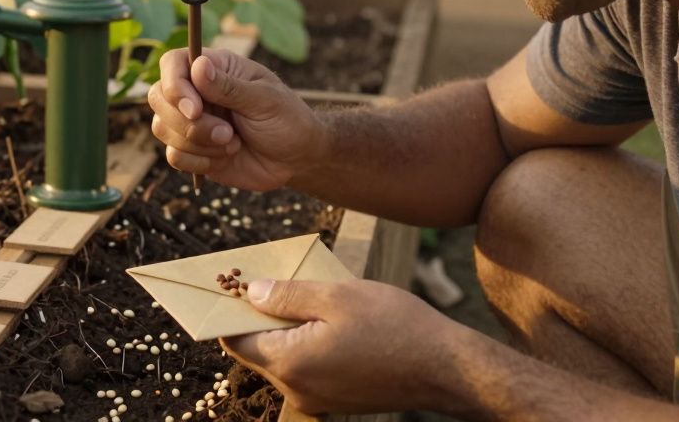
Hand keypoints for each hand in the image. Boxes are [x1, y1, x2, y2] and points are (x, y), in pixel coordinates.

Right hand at [148, 48, 322, 190]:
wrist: (296, 159)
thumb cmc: (287, 120)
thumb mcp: (265, 100)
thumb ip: (230, 86)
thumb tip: (198, 66)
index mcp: (214, 68)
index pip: (173, 63)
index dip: (175, 85)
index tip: (195, 110)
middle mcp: (196, 91)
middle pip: (159, 97)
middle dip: (188, 122)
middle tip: (227, 133)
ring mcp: (191, 121)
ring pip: (162, 128)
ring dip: (198, 143)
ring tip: (232, 143)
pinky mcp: (191, 150)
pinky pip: (174, 156)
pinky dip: (199, 162)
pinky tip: (225, 158)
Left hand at [221, 279, 447, 414]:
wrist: (446, 369)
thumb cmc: (396, 326)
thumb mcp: (337, 296)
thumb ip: (287, 295)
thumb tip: (250, 293)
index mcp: (290, 363)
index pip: (235, 339)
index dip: (231, 310)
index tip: (236, 283)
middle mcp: (296, 390)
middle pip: (258, 348)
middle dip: (263, 314)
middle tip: (278, 279)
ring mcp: (316, 399)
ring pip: (284, 357)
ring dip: (289, 327)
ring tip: (315, 297)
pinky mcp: (334, 400)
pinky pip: (307, 367)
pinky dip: (308, 342)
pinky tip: (333, 320)